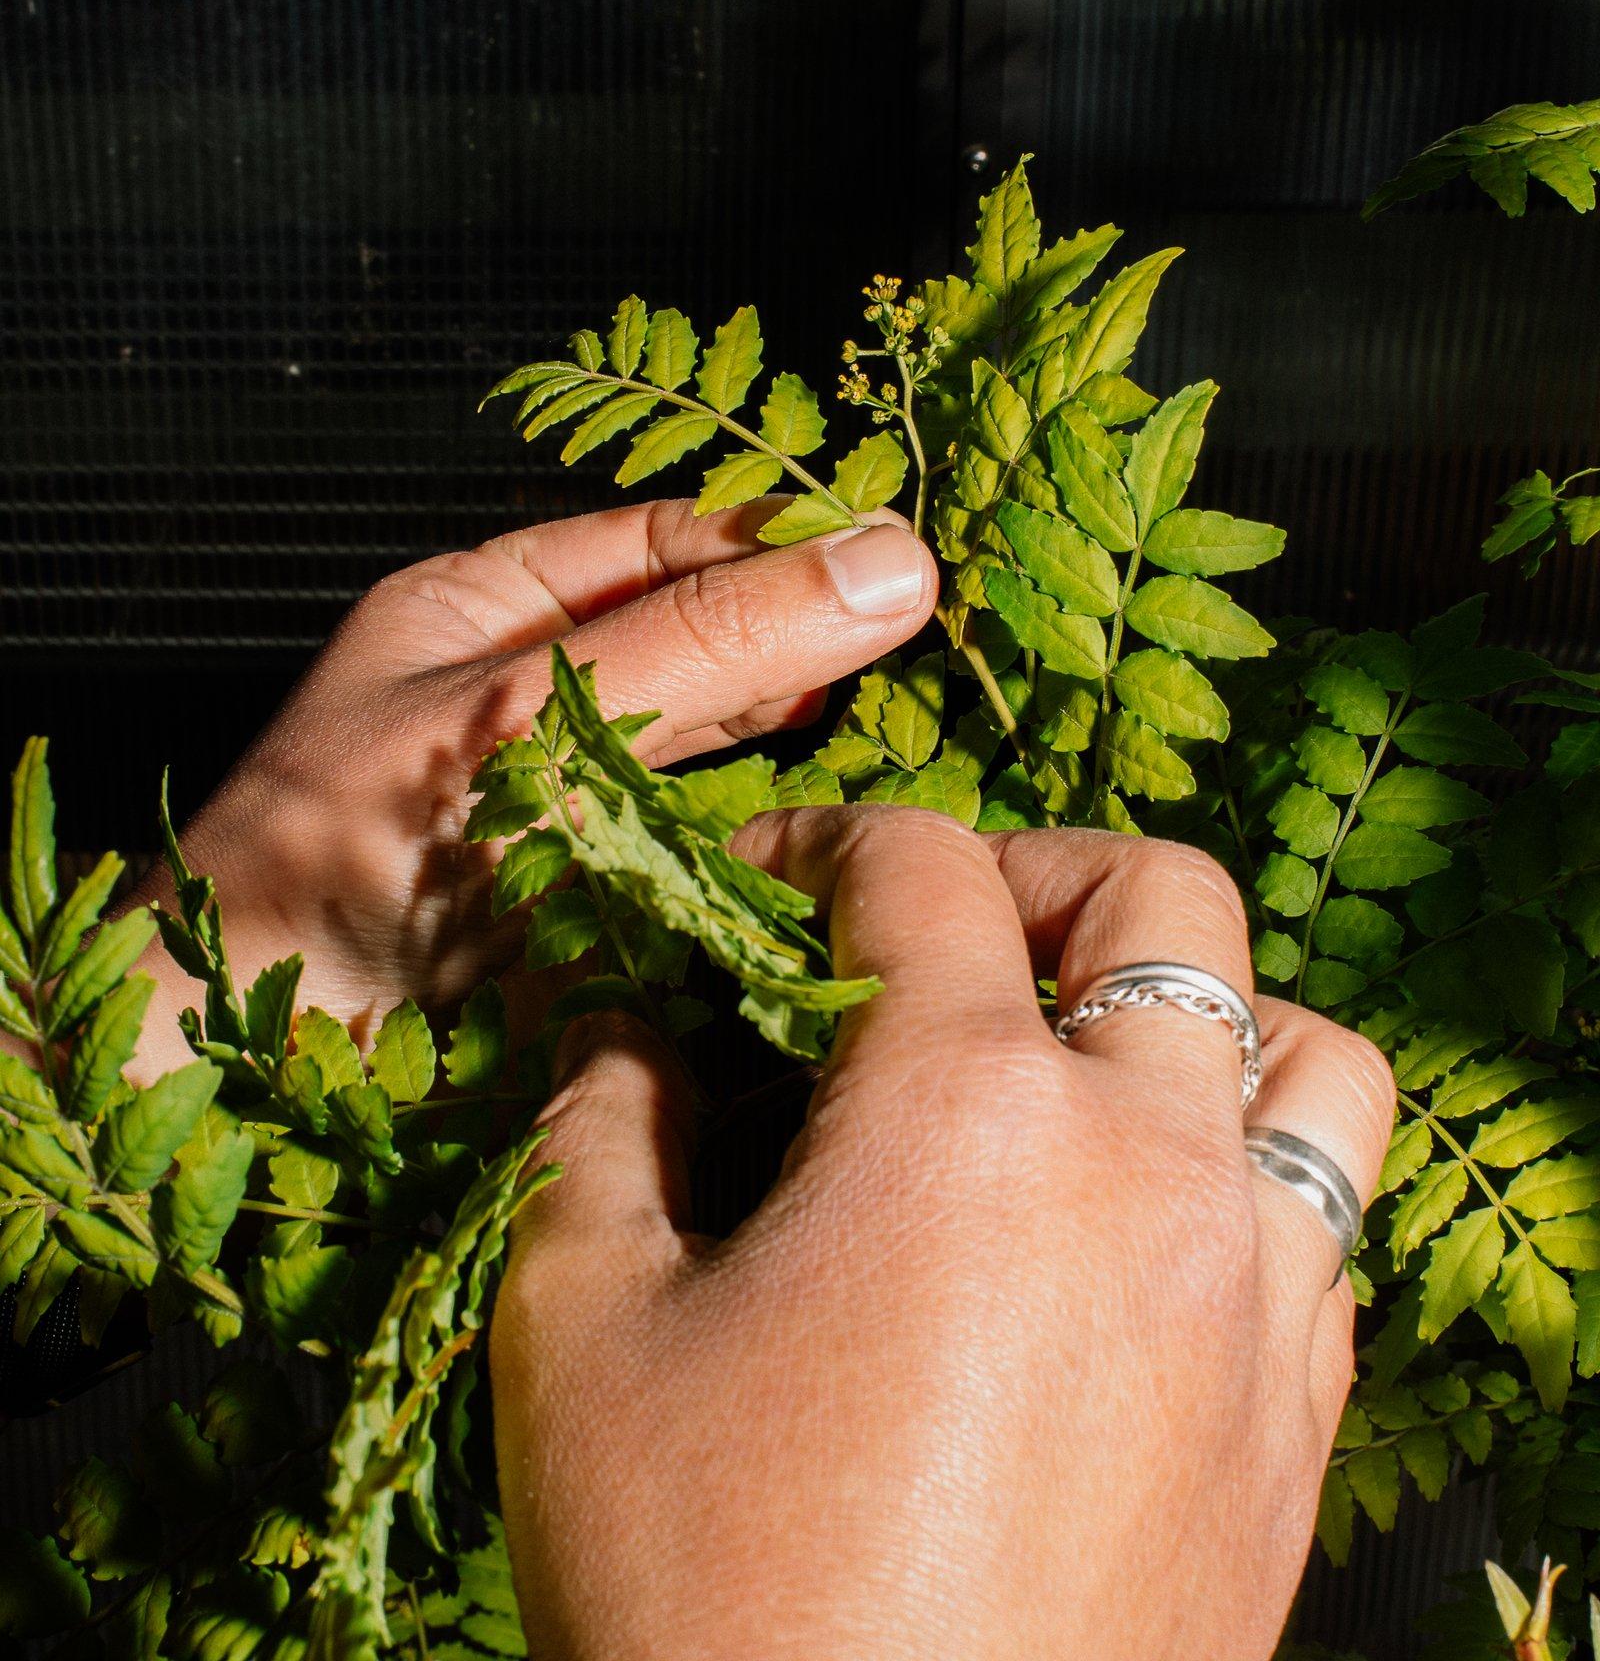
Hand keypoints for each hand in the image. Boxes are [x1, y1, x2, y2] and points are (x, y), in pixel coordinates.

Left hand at [127, 503, 934, 1078]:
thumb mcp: (533, 716)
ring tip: (876, 706)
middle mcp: (521, 691)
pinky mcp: (577, 897)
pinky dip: (752, 821)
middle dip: (789, 627)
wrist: (235, 1053)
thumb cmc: (349, 857)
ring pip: (697, 734)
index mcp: (481, 609)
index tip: (898, 557)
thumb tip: (889, 563)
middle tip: (914, 630)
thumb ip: (708, 644)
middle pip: (686, 630)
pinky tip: (808, 812)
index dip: (777, 542)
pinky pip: (688, 836)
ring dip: (780, 721)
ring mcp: (551, 795)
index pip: (662, 543)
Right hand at [489, 811, 1395, 1660]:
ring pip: (1309, 1051)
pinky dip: (1252, 1168)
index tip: (760, 881)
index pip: (920, 868)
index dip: (822, 839)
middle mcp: (1146, 1165)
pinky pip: (1330, 1221)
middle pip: (1162, 895)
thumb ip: (599, 1130)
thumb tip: (627, 1034)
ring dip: (1206, 1013)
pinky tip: (1142, 1231)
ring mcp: (1252, 1294)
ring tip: (1093, 1062)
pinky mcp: (1297, 1419)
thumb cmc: (706, 1595)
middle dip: (1038, 873)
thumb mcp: (580, 1333)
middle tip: (939, 937)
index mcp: (964, 1110)